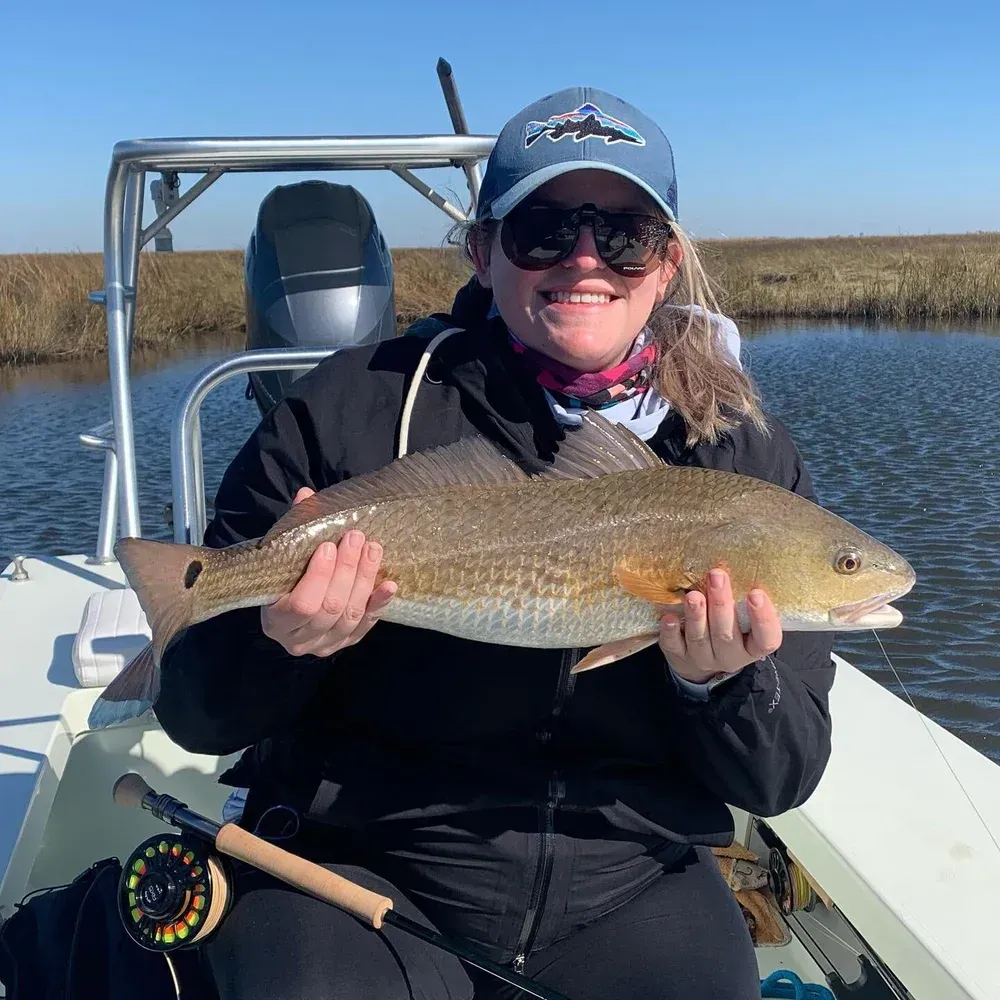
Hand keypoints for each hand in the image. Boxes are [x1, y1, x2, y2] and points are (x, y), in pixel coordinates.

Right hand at [261, 487, 396, 656]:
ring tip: (373, 549)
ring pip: (350, 615)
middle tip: (356, 538)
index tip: (329, 545)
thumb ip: (294, 530)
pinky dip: (379, 604)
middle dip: (347, 570)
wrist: (290, 607)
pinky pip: (367, 625)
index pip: (301, 604)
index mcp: (275, 621)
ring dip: (364, 580)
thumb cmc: (285, 578)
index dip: (319, 576)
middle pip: (330, 607)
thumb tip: (307, 494)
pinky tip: (390, 584)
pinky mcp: (347, 642)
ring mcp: (325, 645)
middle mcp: (299, 640)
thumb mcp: (283, 557)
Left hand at [658, 568, 781, 684]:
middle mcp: (729, 657)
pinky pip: (673, 646)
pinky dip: (670, 632)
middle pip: (727, 634)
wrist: (700, 663)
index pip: (766, 639)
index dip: (763, 618)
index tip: (756, 593)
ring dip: (696, 615)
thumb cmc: (728, 630)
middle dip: (721, 604)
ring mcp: (702, 659)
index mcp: (753, 648)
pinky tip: (669, 618)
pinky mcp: (678, 656)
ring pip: (700, 638)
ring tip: (693, 595)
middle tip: (717, 575)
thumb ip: (743, 601)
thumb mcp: (744, 621)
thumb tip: (742, 562)